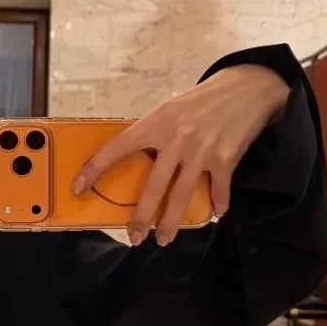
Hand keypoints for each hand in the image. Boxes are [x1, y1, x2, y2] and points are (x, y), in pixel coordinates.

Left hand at [71, 64, 290, 246]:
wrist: (247, 86)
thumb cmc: (202, 101)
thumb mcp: (170, 110)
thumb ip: (153, 134)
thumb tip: (134, 161)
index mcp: (156, 123)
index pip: (118, 148)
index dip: (95, 169)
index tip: (79, 188)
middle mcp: (177, 139)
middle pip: (153, 186)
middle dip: (142, 216)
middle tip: (133, 237)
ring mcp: (202, 150)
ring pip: (181, 195)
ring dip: (171, 221)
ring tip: (164, 239)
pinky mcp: (226, 158)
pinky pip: (218, 189)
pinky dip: (217, 203)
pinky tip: (214, 214)